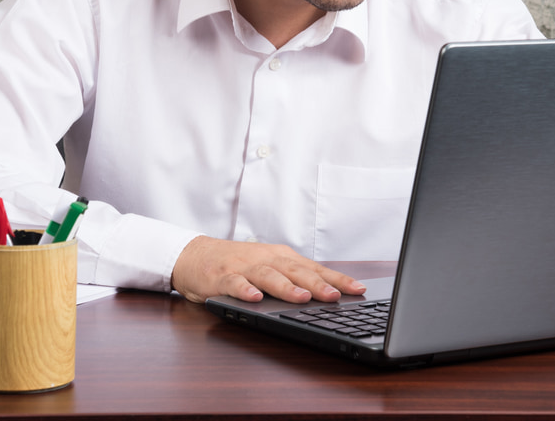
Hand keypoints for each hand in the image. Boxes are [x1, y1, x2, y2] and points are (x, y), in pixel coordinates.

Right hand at [171, 236, 367, 303]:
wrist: (195, 255)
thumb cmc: (238, 264)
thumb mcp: (270, 267)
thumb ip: (294, 279)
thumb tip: (330, 295)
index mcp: (282, 258)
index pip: (315, 269)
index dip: (337, 278)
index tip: (358, 289)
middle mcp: (267, 259)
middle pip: (295, 271)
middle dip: (317, 284)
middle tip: (336, 296)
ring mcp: (244, 268)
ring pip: (268, 276)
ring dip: (285, 287)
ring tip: (301, 298)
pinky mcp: (221, 277)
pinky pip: (234, 283)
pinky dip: (245, 290)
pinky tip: (255, 298)